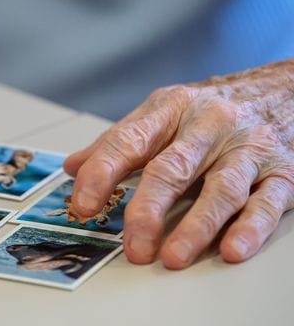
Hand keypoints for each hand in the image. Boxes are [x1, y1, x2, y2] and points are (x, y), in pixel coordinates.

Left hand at [64, 61, 293, 268]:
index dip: (102, 173)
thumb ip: (118, 142)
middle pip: (172, 168)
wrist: (284, 88)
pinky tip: (231, 249)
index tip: (82, 204)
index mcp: (171, 109)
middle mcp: (209, 125)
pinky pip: (266, 202)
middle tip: (133, 244)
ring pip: (221, 189)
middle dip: (148, 209)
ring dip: (196, 227)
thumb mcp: (162, 112)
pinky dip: (249, 228)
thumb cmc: (212, 108)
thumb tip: (72, 167)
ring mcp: (248, 148)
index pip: (128, 141)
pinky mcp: (283, 172)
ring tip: (172, 256)